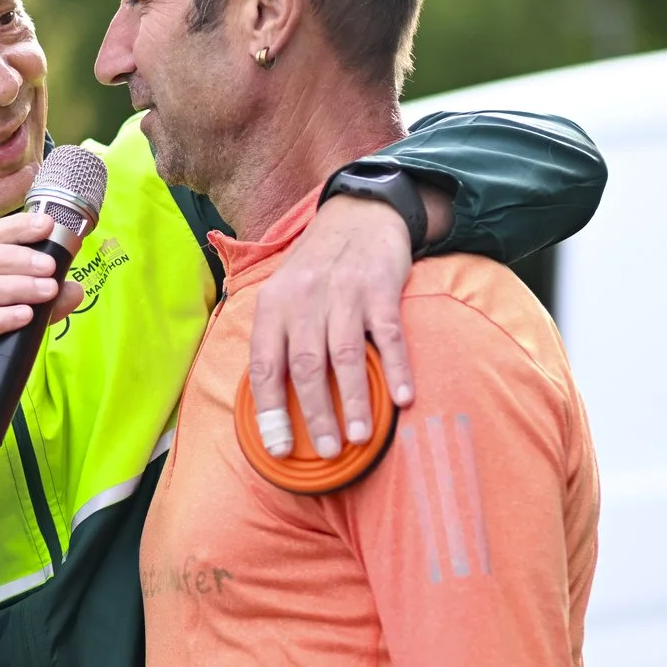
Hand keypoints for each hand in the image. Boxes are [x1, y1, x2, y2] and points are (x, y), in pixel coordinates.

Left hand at [248, 191, 438, 456]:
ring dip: (353, 400)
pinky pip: (388, 334)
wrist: (358, 214)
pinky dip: (396, 368)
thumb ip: (277, 339)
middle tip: (328, 451)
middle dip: (315, 414)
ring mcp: (342, 292)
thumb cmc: (316, 268)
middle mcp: (303, 298)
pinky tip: (402, 399)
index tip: (279, 448)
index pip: (264, 365)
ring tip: (362, 438)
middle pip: (304, 366)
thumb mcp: (283, 294)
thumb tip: (273, 404)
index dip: (269, 410)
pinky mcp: (380, 287)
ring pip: (344, 355)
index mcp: (272, 305)